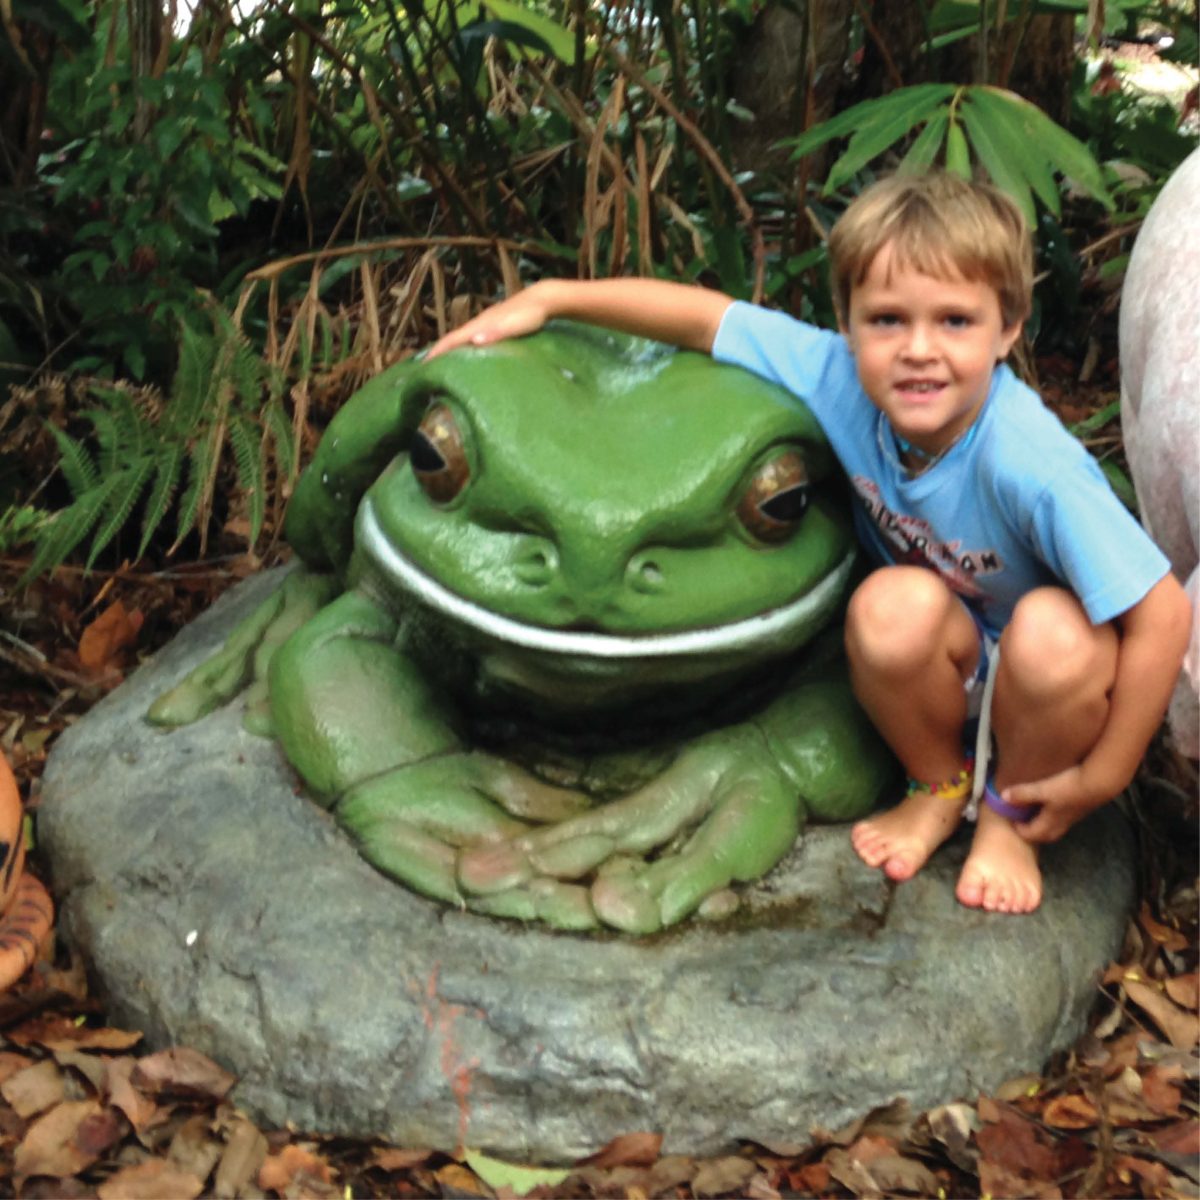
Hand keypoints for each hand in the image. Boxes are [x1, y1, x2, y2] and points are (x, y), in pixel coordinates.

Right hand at [425, 285, 552, 359]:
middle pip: (453, 339)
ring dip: (449, 351)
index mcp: (481, 324)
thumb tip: (475, 341)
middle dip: (438, 353)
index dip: (437, 352)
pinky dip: (463, 347)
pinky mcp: (494, 326)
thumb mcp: (516, 325)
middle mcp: (479, 323)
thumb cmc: (531, 314)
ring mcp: (486, 324)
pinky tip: (466, 355)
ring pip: (462, 338)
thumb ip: (497, 332)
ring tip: (441, 366)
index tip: (423, 366)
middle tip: (426, 371)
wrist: (543, 299)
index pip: (453, 339)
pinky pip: (472, 338)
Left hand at [1001, 766, 1112, 843]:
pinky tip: (1052, 800)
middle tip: (1022, 819)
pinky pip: (1063, 815)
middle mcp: (1062, 823)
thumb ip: (1023, 794)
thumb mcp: (1043, 790)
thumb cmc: (1070, 788)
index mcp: (1050, 823)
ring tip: (1034, 809)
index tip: (1011, 820)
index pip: (1032, 834)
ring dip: (1044, 821)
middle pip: (1045, 834)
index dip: (1020, 830)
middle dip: (1032, 830)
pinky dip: (1053, 812)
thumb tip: (1003, 797)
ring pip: (1055, 825)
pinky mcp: (1080, 807)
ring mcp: (1073, 816)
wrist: (1101, 783)